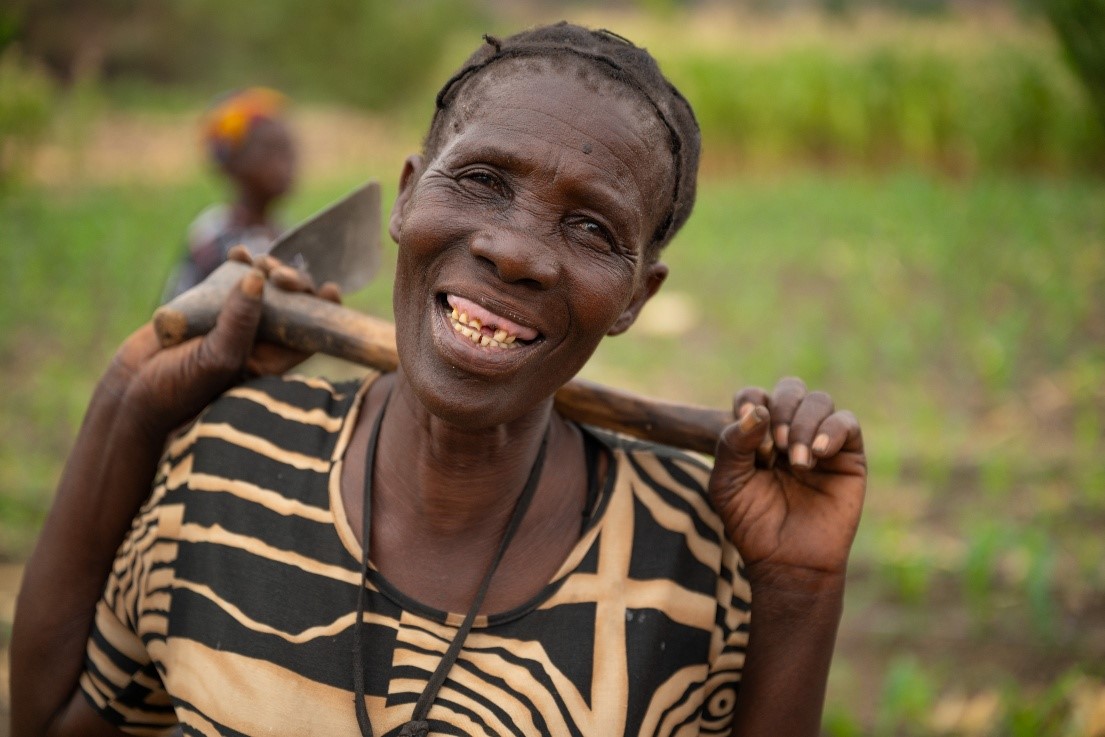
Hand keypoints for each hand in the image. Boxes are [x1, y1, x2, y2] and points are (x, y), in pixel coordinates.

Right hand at [113, 247, 341, 436]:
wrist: (130, 392)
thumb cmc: (175, 391)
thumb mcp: (215, 360)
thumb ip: (239, 323)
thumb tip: (258, 279)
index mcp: (270, 361)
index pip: (310, 334)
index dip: (324, 311)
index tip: (329, 289)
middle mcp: (256, 342)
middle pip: (290, 305)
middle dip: (291, 284)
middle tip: (279, 274)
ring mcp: (231, 323)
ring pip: (262, 289)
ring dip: (266, 269)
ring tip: (258, 260)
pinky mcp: (207, 309)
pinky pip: (230, 281)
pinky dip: (237, 264)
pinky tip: (238, 252)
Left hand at [708, 377, 865, 586]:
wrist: (787, 560)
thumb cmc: (753, 523)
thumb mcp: (727, 482)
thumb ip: (732, 443)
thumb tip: (758, 410)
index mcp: (758, 435)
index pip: (756, 396)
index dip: (751, 401)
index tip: (747, 427)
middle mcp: (790, 432)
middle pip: (790, 389)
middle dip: (782, 408)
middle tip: (775, 446)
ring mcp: (820, 441)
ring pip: (819, 401)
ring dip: (803, 424)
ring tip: (796, 462)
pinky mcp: (849, 456)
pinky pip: (847, 423)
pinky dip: (831, 430)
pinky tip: (816, 454)